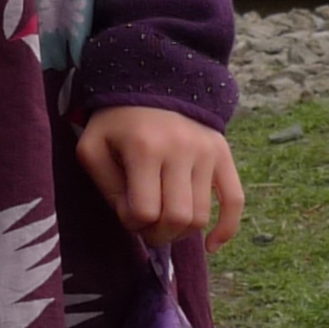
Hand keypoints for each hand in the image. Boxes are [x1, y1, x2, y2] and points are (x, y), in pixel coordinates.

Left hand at [74, 105, 243, 251]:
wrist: (153, 82)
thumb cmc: (116, 122)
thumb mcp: (93, 147)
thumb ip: (105, 186)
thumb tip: (136, 218)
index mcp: (144, 148)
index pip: (144, 212)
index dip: (131, 222)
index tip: (125, 210)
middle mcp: (181, 150)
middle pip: (176, 219)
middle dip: (157, 234)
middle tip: (146, 224)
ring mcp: (206, 152)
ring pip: (200, 216)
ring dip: (181, 232)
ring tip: (166, 220)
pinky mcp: (222, 154)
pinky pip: (235, 200)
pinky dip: (226, 229)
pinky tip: (211, 245)